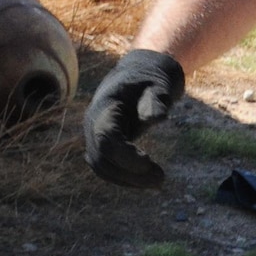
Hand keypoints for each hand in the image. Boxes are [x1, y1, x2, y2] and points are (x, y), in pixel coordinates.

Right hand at [83, 49, 185, 188]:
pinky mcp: (102, 143)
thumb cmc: (151, 80)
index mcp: (105, 107)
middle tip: (161, 179)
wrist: (140, 73)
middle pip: (101, 158)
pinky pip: (105, 167)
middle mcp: (94, 123)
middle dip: (130, 173)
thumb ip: (156, 101)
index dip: (125, 157)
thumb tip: (159, 117)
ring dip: (127, 180)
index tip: (150, 163)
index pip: (106, 139)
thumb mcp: (157, 86)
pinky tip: (146, 180)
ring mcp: (94, 134)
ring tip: (157, 182)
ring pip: (101, 167)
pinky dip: (124, 178)